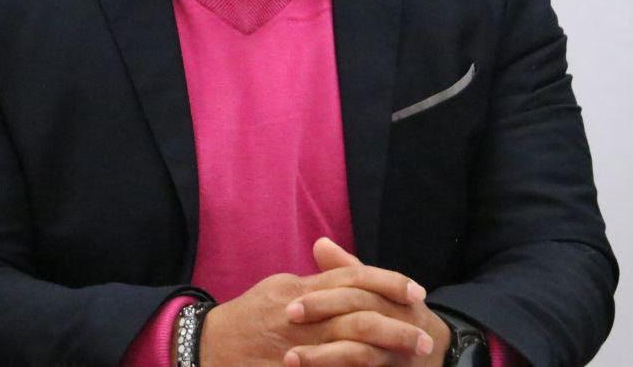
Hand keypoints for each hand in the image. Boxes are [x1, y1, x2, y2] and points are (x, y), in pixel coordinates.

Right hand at [198, 255, 432, 366]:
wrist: (208, 347)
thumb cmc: (246, 317)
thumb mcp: (279, 289)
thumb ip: (314, 283)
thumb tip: (346, 275)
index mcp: (301, 289)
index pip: (352, 278)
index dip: (388, 283)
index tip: (416, 292)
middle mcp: (301, 314)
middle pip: (359, 314)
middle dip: (396, 325)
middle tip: (424, 337)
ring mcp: (297, 347)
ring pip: (351, 348)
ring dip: (385, 354)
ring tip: (412, 359)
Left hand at [280, 237, 450, 366]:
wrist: (435, 358)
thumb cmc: (398, 319)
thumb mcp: (378, 293)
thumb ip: (348, 272)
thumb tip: (320, 243)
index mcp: (393, 301)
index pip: (359, 291)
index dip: (325, 297)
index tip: (291, 303)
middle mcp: (398, 327)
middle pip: (360, 320)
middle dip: (325, 317)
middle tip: (288, 320)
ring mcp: (396, 355)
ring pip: (361, 355)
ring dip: (324, 357)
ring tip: (290, 358)